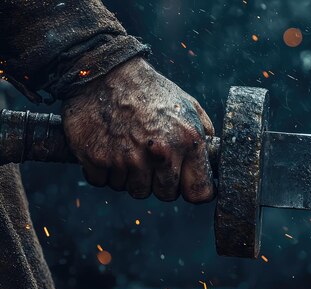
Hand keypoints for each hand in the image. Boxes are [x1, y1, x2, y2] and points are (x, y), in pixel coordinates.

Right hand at [62, 57, 214, 202]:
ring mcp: (127, 159)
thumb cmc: (151, 90)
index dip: (193, 188)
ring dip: (131, 175)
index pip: (199, 193)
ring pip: (133, 190)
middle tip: (152, 157)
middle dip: (160, 181)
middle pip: (165, 194)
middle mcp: (160, 153)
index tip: (187, 182)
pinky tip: (107, 145)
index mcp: (188, 141)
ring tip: (128, 145)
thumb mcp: (188, 105)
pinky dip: (103, 169)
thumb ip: (205, 134)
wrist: (105, 70)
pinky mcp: (96, 159)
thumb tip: (213, 162)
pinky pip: (103, 181)